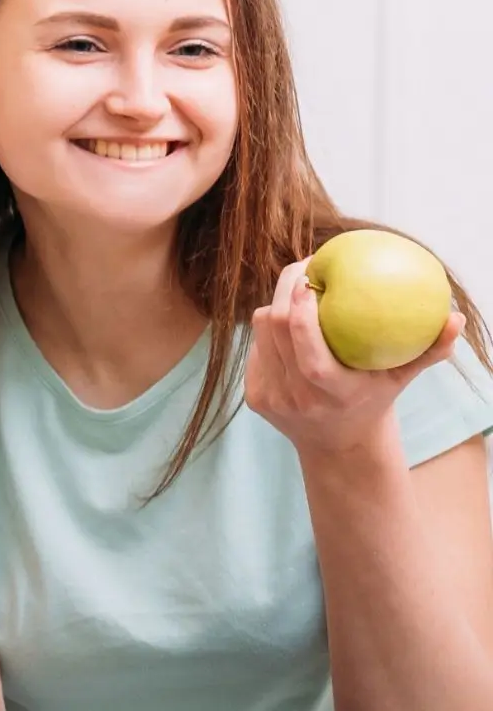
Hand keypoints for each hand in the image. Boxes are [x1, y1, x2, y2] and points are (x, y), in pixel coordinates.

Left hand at [246, 259, 464, 456]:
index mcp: (333, 393)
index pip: (307, 350)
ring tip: (298, 288)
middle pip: (275, 330)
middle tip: (305, 266)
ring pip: (260, 333)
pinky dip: (269, 330)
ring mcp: (271, 398)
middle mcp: (297, 398)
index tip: (311, 280)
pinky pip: (255, 347)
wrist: (338, 445)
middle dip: (285, 290)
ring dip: (276, 305)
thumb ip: (429, 350)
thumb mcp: (402, 378)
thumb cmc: (376, 399)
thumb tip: (455, 318)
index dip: (301, 312)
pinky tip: (288, 319)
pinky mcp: (255, 396)